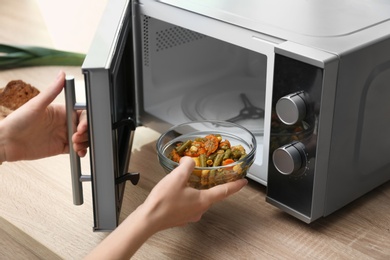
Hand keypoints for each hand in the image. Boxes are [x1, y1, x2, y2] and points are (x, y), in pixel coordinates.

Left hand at [0, 71, 87, 161]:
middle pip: (85, 127)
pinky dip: (81, 151)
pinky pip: (77, 150)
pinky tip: (78, 152)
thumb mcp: (36, 105)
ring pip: (84, 138)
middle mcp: (64, 122)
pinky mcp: (61, 147)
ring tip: (76, 145)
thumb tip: (62, 74)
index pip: (82, 113)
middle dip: (86, 133)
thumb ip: (52, 90)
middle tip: (76, 137)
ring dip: (85, 142)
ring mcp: (63, 135)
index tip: (81, 127)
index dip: (86, 120)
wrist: (6, 142)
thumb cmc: (17, 121)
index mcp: (61, 111)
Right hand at [85, 156, 247, 258]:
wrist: (148, 219)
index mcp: (203, 200)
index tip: (244, 182)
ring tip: (191, 180)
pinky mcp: (180, 217)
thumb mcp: (177, 177)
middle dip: (214, 184)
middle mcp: (199, 209)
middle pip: (212, 195)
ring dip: (198, 189)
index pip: (225, 191)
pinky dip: (188, 195)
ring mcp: (190, 215)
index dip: (235, 185)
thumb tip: (189, 161)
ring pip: (199, 199)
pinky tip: (178, 190)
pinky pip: (188, 204)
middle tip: (214, 175)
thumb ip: (187, 165)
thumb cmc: (164, 201)